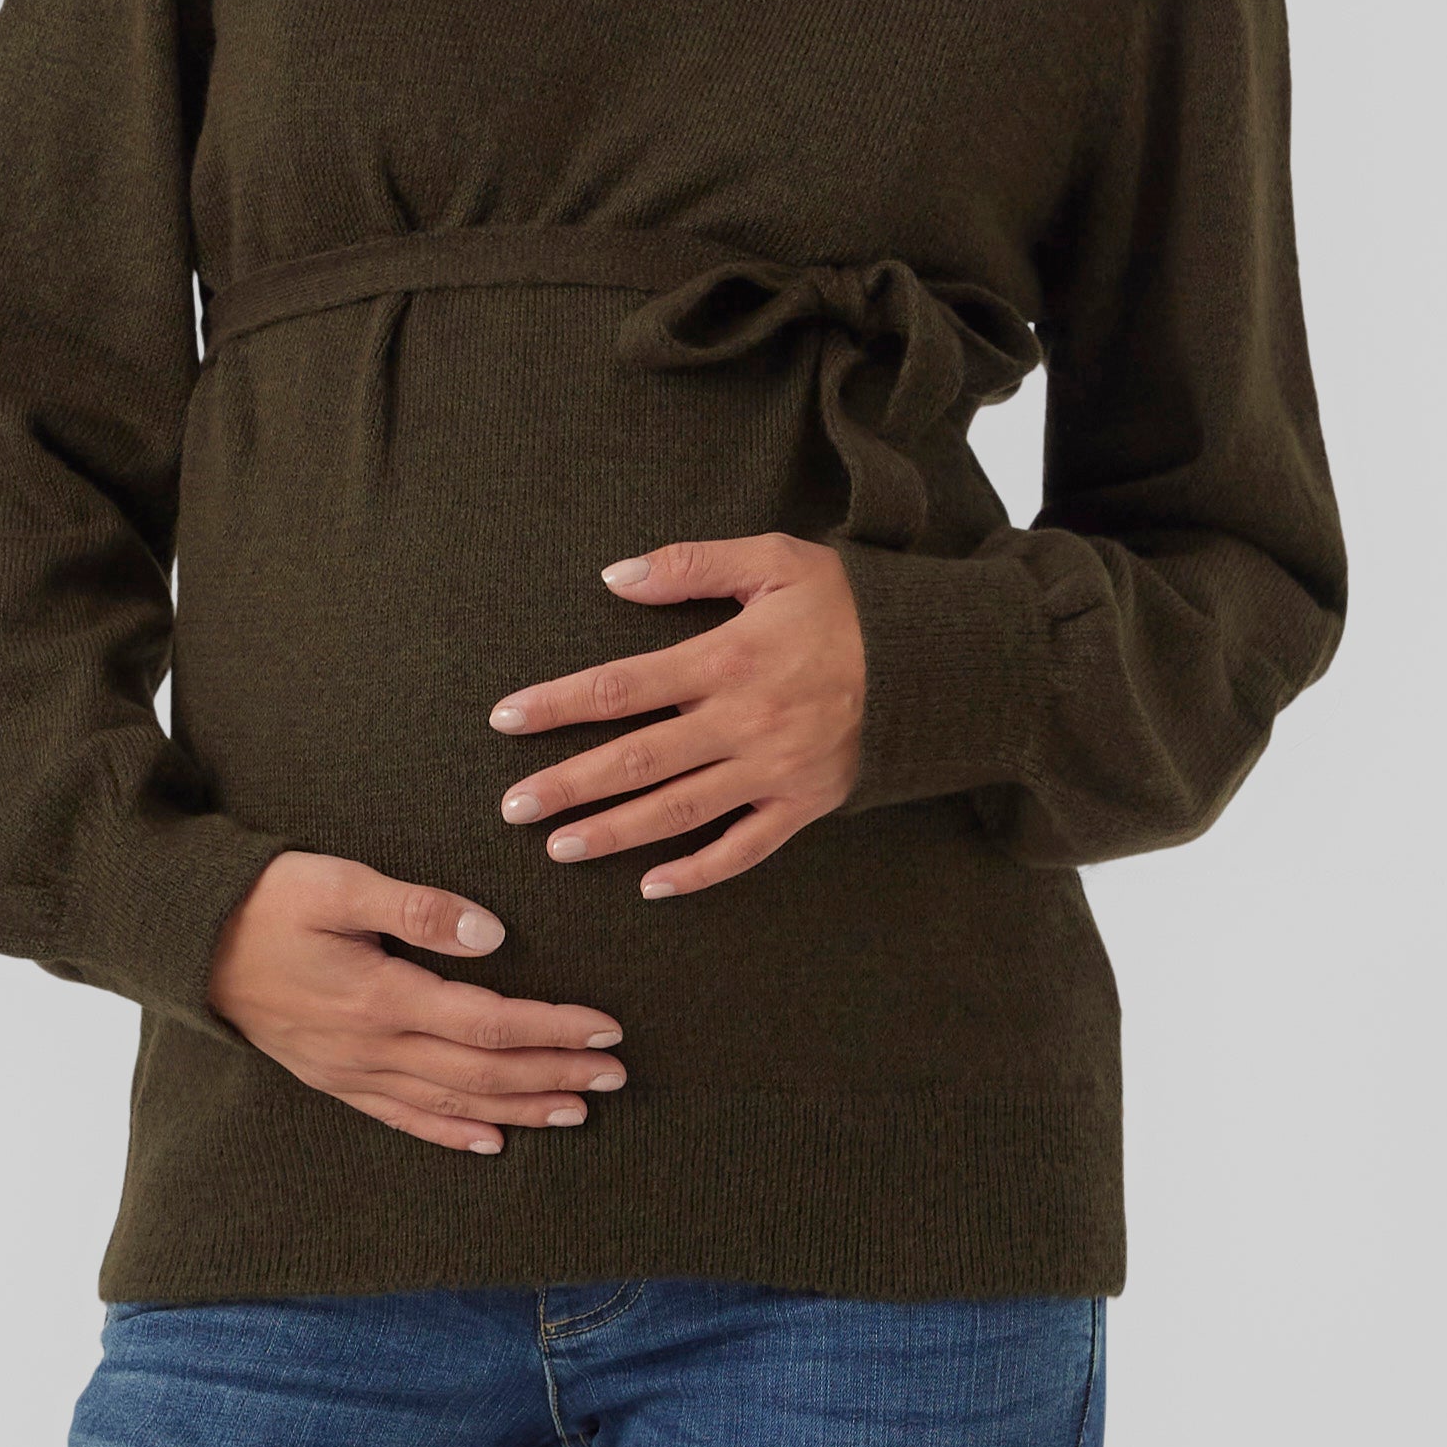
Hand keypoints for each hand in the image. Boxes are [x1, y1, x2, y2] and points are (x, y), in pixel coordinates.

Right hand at [204, 852, 627, 1156]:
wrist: (186, 942)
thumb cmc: (263, 900)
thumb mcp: (337, 882)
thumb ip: (417, 908)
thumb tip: (491, 935)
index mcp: (381, 998)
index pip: (490, 1025)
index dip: (553, 1029)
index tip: (606, 1029)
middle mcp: (372, 1048)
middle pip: (484, 1074)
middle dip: (555, 1073)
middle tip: (614, 1074)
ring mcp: (351, 1071)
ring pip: (453, 1103)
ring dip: (519, 1108)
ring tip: (576, 1108)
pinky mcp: (332, 1078)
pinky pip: (402, 1118)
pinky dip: (451, 1132)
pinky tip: (490, 1141)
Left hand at [487, 536, 865, 896]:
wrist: (940, 660)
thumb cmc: (850, 604)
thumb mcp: (775, 560)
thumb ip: (691, 565)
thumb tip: (614, 578)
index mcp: (726, 659)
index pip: (621, 686)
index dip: (558, 704)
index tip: (506, 720)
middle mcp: (743, 722)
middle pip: (637, 759)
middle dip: (569, 785)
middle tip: (513, 807)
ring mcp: (773, 770)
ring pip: (678, 812)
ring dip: (615, 833)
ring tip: (560, 849)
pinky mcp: (804, 804)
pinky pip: (744, 848)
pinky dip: (698, 871)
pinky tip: (653, 886)